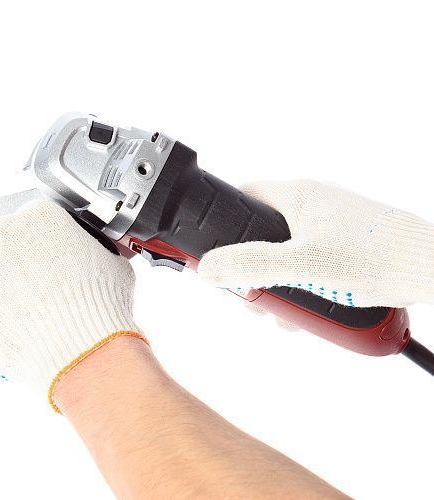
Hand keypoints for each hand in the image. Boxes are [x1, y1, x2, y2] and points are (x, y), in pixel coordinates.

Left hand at [0, 201, 146, 410]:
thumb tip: (96, 259)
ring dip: (10, 288)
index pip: (43, 220)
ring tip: (38, 313)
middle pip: (13, 243)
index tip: (59, 258)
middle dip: (28, 263)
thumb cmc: (99, 305)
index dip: (54, 242)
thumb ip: (97, 252)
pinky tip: (21, 326)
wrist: (81, 348)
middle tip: (49, 287)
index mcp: (42, 215)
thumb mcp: (115, 264)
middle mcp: (5, 233)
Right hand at [199, 180, 433, 307]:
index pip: (246, 196)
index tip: (223, 253)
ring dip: (279, 283)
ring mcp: (331, 222)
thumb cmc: (372, 258)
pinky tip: (309, 310)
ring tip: (282, 315)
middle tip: (254, 297)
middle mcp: (313, 204)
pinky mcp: (347, 242)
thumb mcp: (301, 264)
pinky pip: (312, 260)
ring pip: (288, 250)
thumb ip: (251, 265)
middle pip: (265, 232)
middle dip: (254, 268)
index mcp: (298, 196)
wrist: (429, 267)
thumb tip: (208, 267)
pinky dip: (303, 283)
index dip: (226, 223)